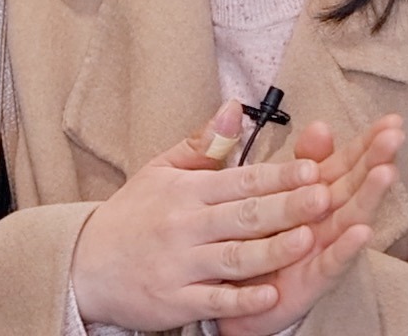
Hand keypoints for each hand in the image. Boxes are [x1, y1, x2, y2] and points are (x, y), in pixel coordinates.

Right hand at [69, 101, 333, 330]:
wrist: (84, 264)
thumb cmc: (131, 216)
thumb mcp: (160, 170)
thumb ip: (203, 144)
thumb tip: (235, 107)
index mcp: (185, 191)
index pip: (239, 180)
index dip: (277, 175)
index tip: (312, 168)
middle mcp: (184, 225)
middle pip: (243, 216)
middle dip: (286, 206)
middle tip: (324, 197)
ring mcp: (179, 264)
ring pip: (233, 257)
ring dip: (272, 250)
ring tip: (309, 241)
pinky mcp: (174, 300)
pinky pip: (213, 300)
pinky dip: (241, 299)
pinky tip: (270, 294)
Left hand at [216, 115, 403, 334]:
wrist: (230, 292)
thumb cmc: (255, 237)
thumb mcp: (271, 189)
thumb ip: (298, 160)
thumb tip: (320, 125)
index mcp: (314, 194)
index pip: (345, 163)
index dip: (367, 142)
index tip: (391, 120)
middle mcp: (325, 220)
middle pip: (354, 186)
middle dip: (376, 160)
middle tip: (396, 136)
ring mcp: (322, 249)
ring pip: (349, 219)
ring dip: (369, 197)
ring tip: (387, 172)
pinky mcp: (311, 280)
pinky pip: (331, 262)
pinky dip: (347, 248)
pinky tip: (363, 231)